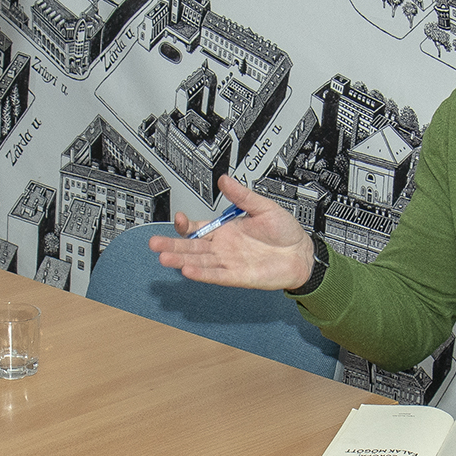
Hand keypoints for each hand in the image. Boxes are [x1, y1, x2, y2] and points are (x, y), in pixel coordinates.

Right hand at [148, 175, 313, 289]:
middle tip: (154, 244)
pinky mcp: (239, 276)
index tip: (179, 218)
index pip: (198, 229)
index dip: (186, 225)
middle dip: (172, 246)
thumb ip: (242, 196)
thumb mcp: (263, 206)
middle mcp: (224, 247)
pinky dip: (202, 273)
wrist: (302, 252)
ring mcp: (229, 262)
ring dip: (181, 260)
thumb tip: (225, 180)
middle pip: (192, 247)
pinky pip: (217, 275)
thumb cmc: (285, 232)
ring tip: (164, 258)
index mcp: (226, 230)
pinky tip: (188, 271)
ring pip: (199, 262)